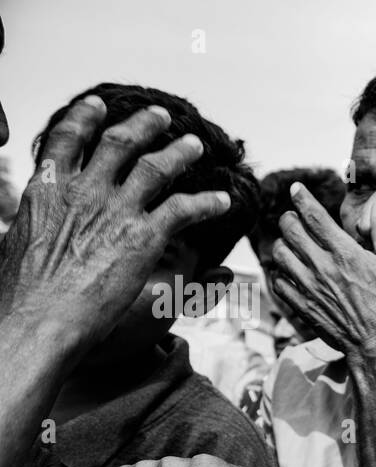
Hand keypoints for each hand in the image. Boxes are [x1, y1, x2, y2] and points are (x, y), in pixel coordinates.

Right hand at [0, 95, 231, 342]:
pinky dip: (205, 203)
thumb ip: (31, 225)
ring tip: (195, 145)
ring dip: (180, 154)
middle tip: (160, 116)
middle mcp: (83, 191)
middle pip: (118, 144)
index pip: (65, 139)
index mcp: (46, 190)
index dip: (84, 118)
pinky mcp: (143, 236)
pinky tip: (222, 202)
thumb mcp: (16, 242)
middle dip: (143, 126)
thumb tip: (24, 229)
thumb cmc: (19, 294)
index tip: (97, 104)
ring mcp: (115, 211)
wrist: (35, 319)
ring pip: (156, 168)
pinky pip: (183, 209)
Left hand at [269, 185, 375, 360]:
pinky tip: (291, 273)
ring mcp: (309, 287)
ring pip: (279, 254)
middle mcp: (322, 267)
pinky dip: (280, 273)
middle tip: (296, 219)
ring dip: (283, 245)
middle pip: (289, 230)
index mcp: (345, 253)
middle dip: (290, 218)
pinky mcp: (302, 306)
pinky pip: (278, 282)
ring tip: (293, 245)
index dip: (302, 198)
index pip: (314, 216)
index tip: (296, 189)